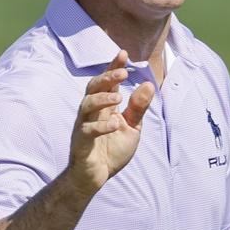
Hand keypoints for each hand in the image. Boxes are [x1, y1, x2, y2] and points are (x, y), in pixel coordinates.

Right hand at [67, 50, 154, 193]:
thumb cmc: (112, 150)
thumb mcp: (131, 128)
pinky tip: (115, 124)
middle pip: (93, 87)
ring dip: (102, 98)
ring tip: (118, 97)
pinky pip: (87, 130)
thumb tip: (148, 84)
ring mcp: (84, 125)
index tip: (124, 53)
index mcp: (105, 107)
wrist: (97, 176)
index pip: (108, 81)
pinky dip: (101, 126)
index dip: (114, 67)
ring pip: (86, 104)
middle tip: (123, 72)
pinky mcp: (81, 142)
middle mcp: (92, 112)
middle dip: (107, 77)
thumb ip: (138, 108)